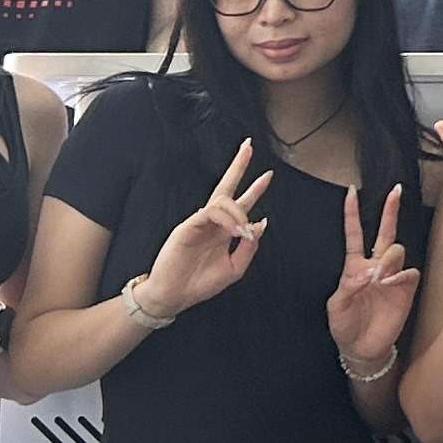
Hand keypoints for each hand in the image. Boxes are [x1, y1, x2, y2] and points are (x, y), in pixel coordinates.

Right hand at [139, 142, 270, 315]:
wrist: (174, 297)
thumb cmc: (200, 284)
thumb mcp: (234, 268)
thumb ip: (250, 247)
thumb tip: (261, 223)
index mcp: (224, 230)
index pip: (240, 203)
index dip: (255, 189)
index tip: (268, 174)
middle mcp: (212, 222)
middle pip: (226, 187)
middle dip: (238, 165)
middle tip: (248, 145)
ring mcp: (199, 222)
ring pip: (223, 200)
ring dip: (240, 211)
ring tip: (244, 230)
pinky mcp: (187, 226)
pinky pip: (210, 213)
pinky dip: (227, 219)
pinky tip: (235, 230)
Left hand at [327, 187, 416, 368]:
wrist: (362, 348)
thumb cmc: (345, 325)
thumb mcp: (336, 306)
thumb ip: (349, 285)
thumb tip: (369, 270)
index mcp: (353, 267)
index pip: (354, 234)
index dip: (352, 214)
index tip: (351, 191)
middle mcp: (375, 266)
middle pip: (385, 232)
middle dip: (390, 211)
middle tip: (395, 190)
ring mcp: (392, 276)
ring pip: (396, 250)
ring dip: (389, 258)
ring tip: (380, 277)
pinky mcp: (406, 288)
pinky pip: (409, 271)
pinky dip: (400, 274)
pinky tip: (390, 284)